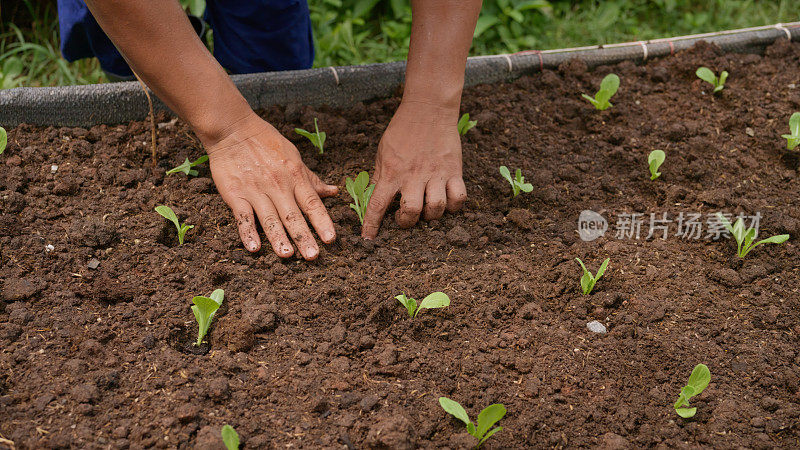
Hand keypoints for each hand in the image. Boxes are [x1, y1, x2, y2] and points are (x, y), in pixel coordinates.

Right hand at [206, 114, 337, 259]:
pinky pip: (243, 217)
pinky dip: (247, 232)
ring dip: (278, 238)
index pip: (312, 203)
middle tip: (313, 256)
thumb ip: (311, 179)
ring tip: (287, 255)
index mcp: (295, 176)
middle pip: (293, 215)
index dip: (322, 222)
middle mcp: (278, 186)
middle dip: (304, 237)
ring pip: (270, 219)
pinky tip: (253, 248)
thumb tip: (333, 191)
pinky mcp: (235, 194)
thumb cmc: (266, 141)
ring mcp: (256, 191)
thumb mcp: (294, 156)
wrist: (233, 130)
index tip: (331, 239)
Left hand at [362, 100, 466, 238]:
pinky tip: (447, 201)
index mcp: (392, 172)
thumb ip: (378, 176)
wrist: (428, 109)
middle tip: (405, 217)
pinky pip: (459, 198)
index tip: (369, 239)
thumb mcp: (383, 152)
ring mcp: (436, 174)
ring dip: (430, 216)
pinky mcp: (454, 171)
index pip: (377, 205)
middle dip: (406, 222)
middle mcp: (414, 176)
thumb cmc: (402, 130)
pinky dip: (454, 205)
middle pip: (411, 212)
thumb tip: (370, 197)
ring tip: (426, 209)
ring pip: (436, 209)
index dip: (371, 225)